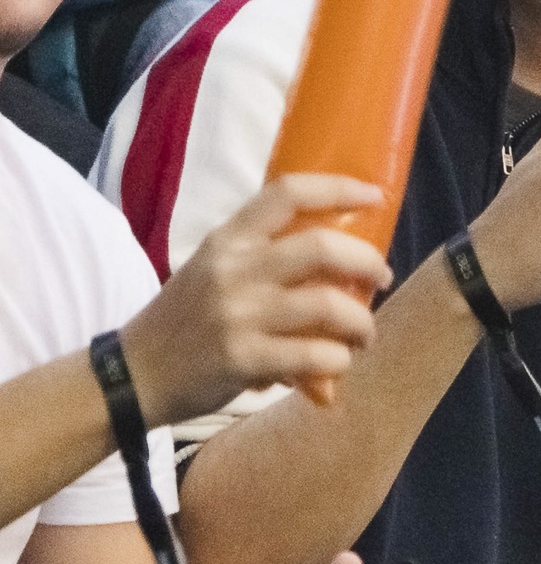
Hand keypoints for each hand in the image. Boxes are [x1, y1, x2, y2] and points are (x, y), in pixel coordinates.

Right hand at [118, 174, 392, 426]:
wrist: (133, 375)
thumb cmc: (186, 318)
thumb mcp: (213, 268)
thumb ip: (263, 254)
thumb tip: (339, 253)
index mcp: (228, 240)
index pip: (287, 192)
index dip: (339, 188)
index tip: (375, 196)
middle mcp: (233, 270)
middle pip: (322, 248)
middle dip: (367, 262)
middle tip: (382, 277)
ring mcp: (237, 315)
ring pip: (327, 306)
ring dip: (361, 322)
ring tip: (365, 333)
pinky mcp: (241, 359)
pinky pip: (312, 356)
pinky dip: (337, 360)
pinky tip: (337, 363)